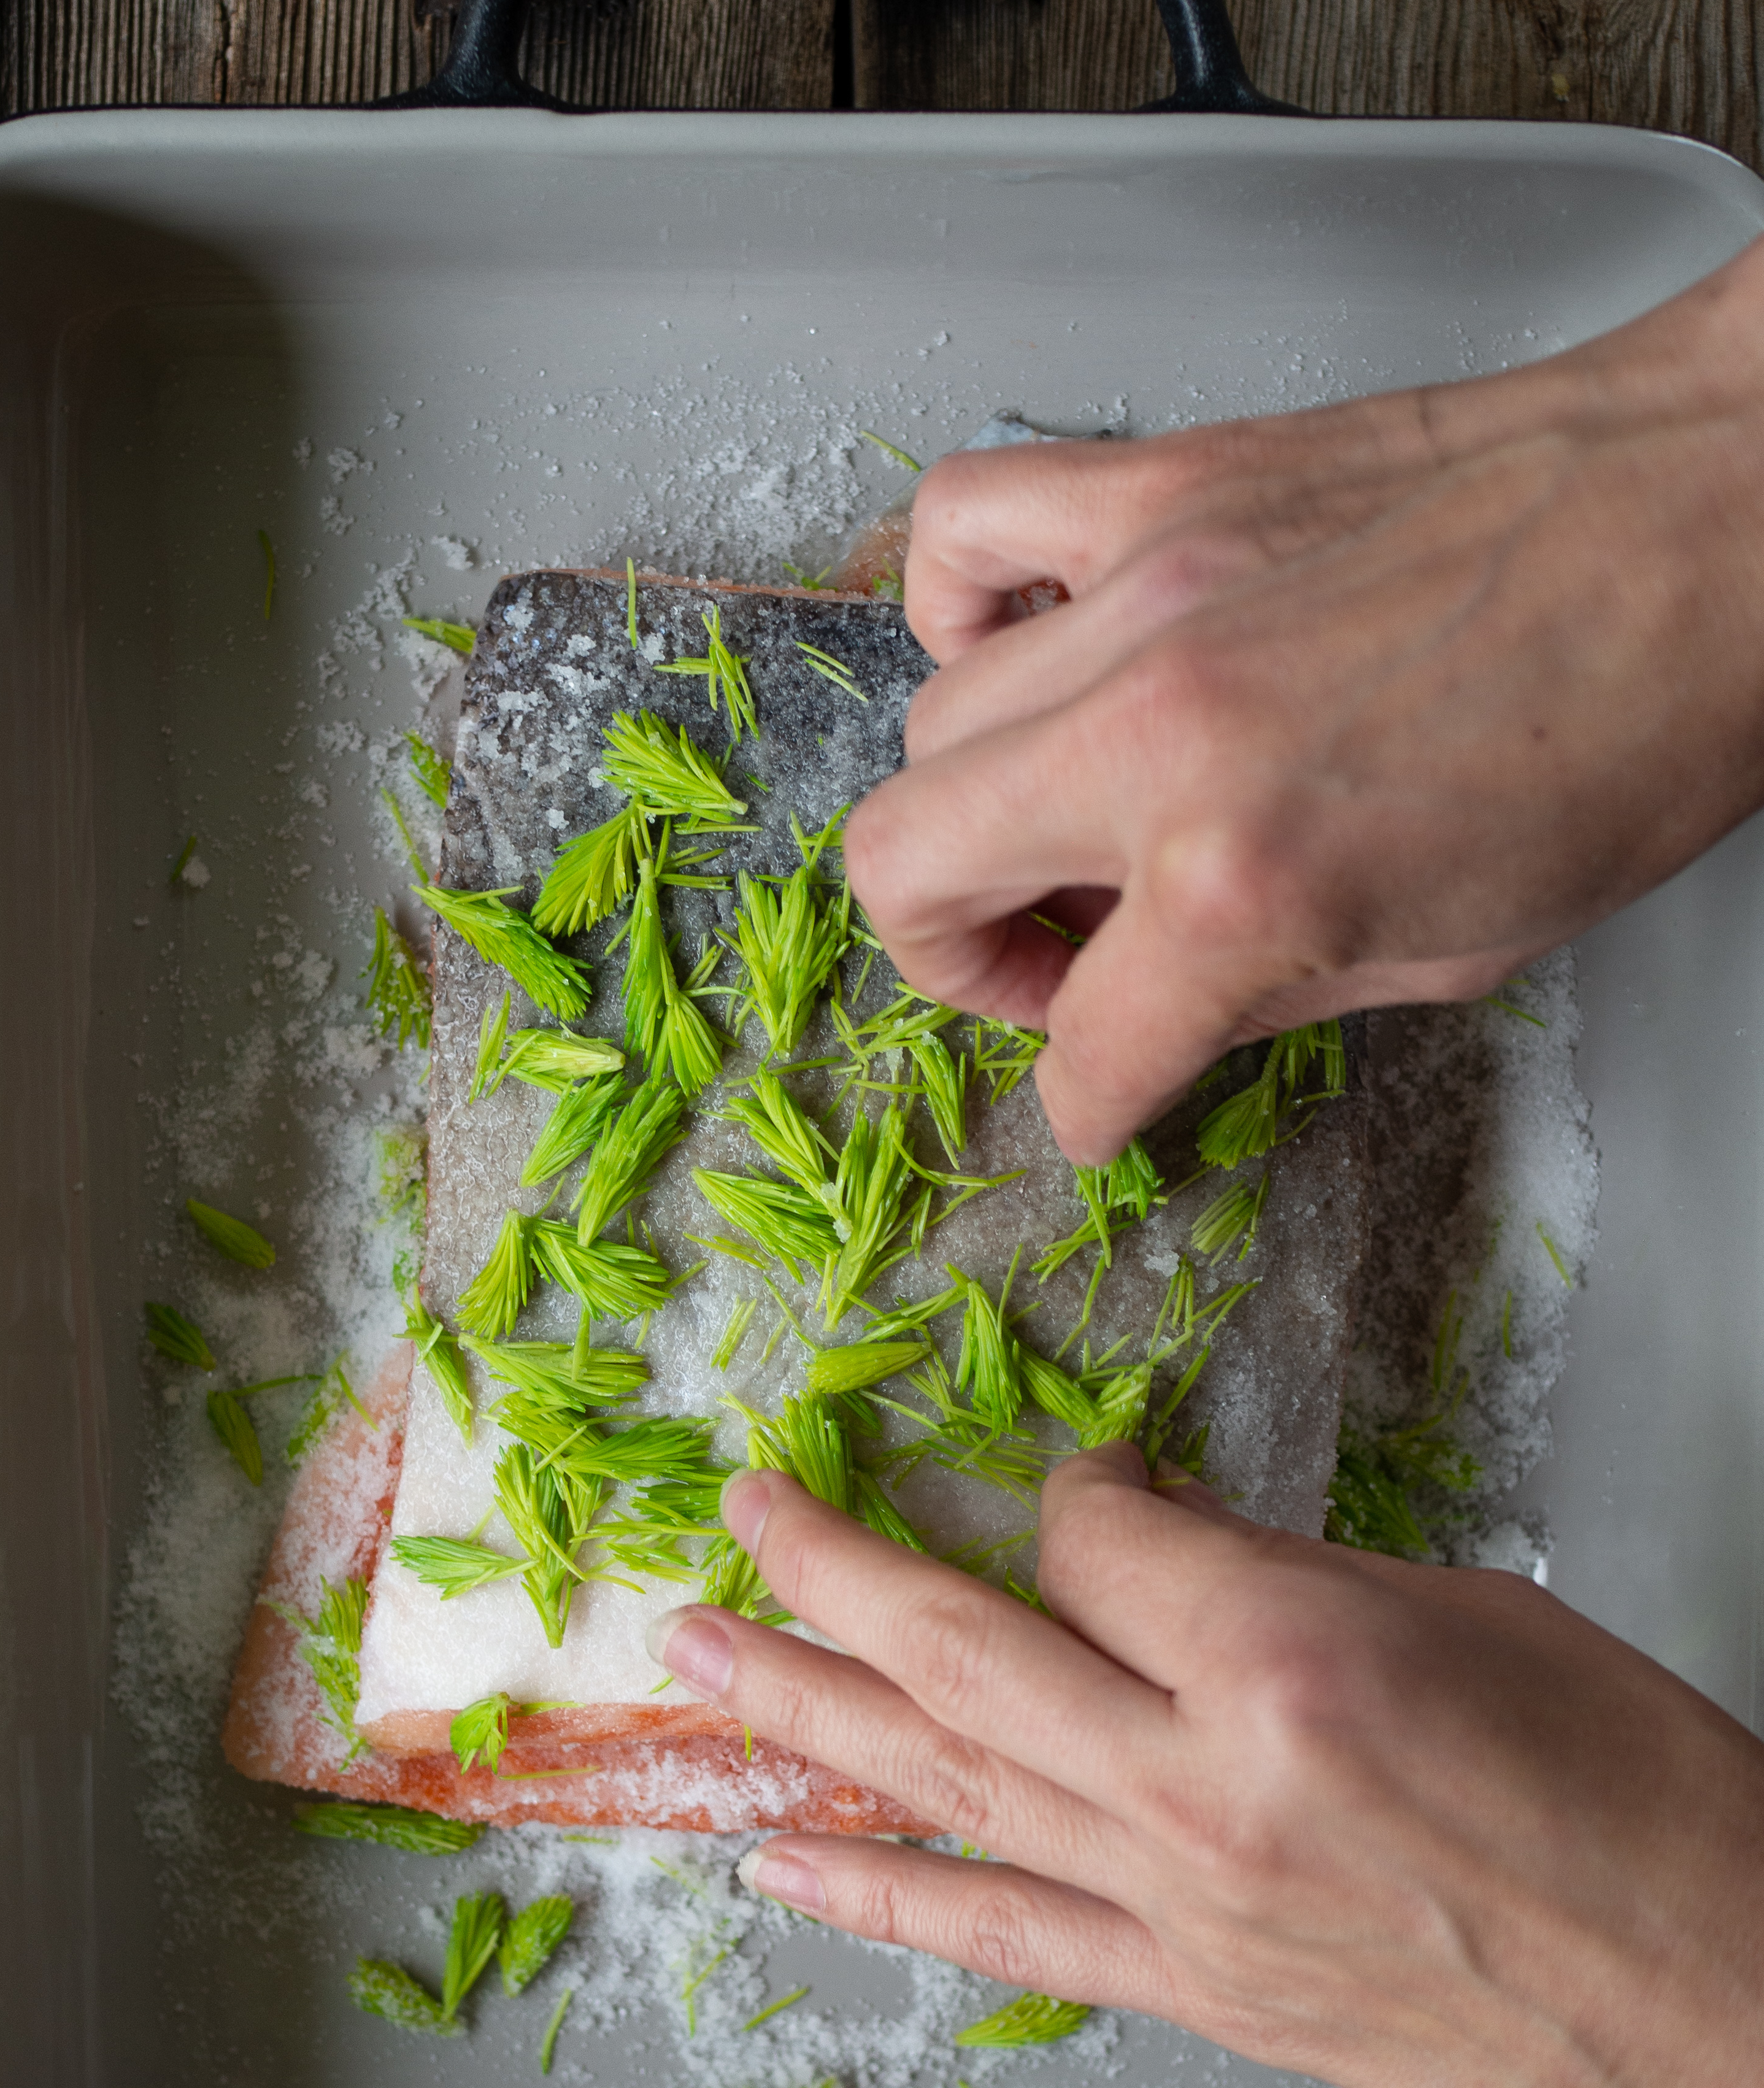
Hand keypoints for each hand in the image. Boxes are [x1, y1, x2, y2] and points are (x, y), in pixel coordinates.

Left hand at [649, 1448, 1763, 2087]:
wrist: (1722, 2013)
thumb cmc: (1639, 1803)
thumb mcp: (1468, 1616)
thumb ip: (1274, 1574)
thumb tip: (1149, 1541)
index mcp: (1286, 1665)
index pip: (1098, 1540)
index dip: (1081, 1491)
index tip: (1089, 1481)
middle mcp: (1202, 1789)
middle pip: (965, 1650)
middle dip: (832, 1567)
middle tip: (740, 1514)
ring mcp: (1181, 1907)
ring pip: (944, 1785)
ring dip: (803, 1709)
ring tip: (692, 1654)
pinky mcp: (1190, 1996)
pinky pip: (997, 1938)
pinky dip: (878, 1891)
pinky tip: (781, 1855)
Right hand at [844, 236, 1763, 1163]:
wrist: (1725, 510)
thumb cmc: (1639, 726)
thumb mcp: (1461, 950)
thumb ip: (1271, 988)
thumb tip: (1168, 1008)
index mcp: (1244, 887)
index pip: (1082, 1052)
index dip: (1090, 1103)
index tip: (1110, 1090)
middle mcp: (1159, 740)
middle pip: (908, 878)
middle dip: (961, 962)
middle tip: (1060, 963)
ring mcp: (1146, 592)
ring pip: (928, 728)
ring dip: (979, 809)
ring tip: (1070, 815)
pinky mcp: (1166, 480)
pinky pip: (964, 526)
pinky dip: (960, 606)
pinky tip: (1035, 647)